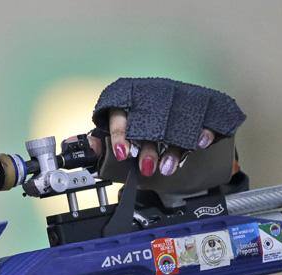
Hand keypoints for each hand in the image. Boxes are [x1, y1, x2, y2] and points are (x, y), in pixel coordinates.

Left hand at [65, 109, 216, 176]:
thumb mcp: (118, 132)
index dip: (119, 134)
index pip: (119, 114)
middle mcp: (151, 98)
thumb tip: (80, 147)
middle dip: (147, 149)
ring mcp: (175, 101)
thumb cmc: (140, 122)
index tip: (120, 154)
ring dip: (171, 149)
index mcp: (128, 101)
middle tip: (146, 168)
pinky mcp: (196, 107)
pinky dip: (201, 132)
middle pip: (148, 124)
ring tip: (166, 168)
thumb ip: (102, 141)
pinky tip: (199, 143)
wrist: (175, 109)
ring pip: (173, 125)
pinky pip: (200, 118)